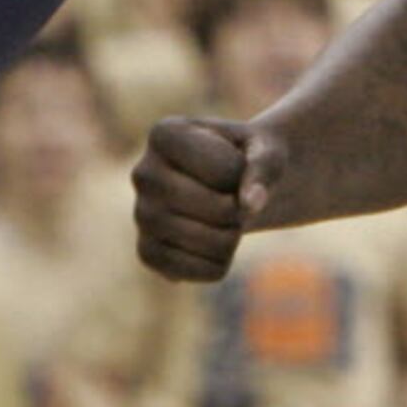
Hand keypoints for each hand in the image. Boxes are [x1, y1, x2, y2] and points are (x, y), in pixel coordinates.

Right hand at [133, 116, 285, 280]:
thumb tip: (251, 204)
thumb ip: (264, 168)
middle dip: (239, 208)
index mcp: (164, 133)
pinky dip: (218, 264)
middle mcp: (142, 173)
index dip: (245, 172)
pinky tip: (215, 245)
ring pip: (207, 244)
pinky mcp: (146, 252)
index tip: (235, 163)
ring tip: (224, 219)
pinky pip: (192, 273)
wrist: (232, 185)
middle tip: (234, 199)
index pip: (225, 169)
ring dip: (232, 236)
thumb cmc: (248, 159)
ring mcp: (140, 215)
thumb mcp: (266, 151)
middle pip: (216, 209)